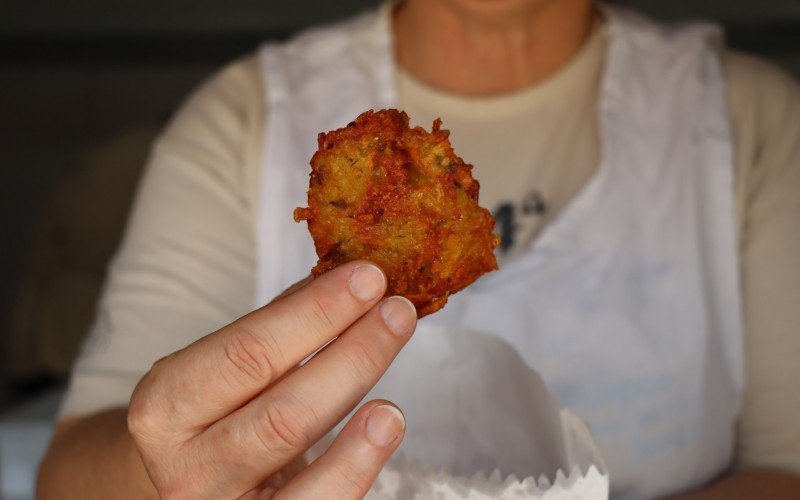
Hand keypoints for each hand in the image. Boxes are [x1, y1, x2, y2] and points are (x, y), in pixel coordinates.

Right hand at [127, 261, 416, 498]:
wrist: (197, 488)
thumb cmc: (217, 423)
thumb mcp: (226, 376)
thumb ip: (277, 332)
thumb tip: (346, 283)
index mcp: (164, 406)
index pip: (247, 352)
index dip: (314, 313)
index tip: (367, 278)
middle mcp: (183, 467)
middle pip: (281, 409)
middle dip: (351, 352)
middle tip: (398, 310)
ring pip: (298, 456)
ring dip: (357, 403)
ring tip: (399, 357)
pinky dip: (356, 461)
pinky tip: (386, 422)